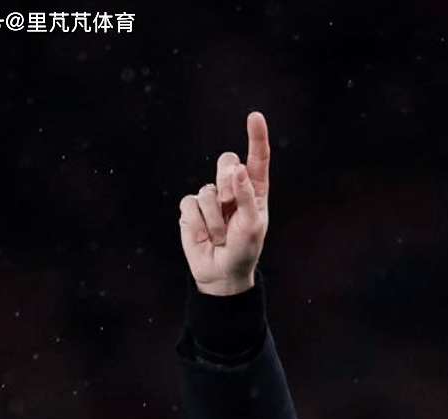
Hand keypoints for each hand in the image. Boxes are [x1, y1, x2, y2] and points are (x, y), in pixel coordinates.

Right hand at [178, 111, 270, 295]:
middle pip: (226, 163)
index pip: (257, 159)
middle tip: (230, 206)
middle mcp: (232, 189)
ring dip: (215, 218)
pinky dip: (198, 223)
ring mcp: (210, 197)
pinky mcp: (191, 209)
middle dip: (227, 182)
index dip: (256, 137)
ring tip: (220, 235)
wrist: (221, 272)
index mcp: (254, 190)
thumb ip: (246, 197)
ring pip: (207, 190)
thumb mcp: (252, 225)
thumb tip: (238, 169)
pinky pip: (190, 204)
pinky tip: (205, 236)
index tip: (255, 116)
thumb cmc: (243, 249)